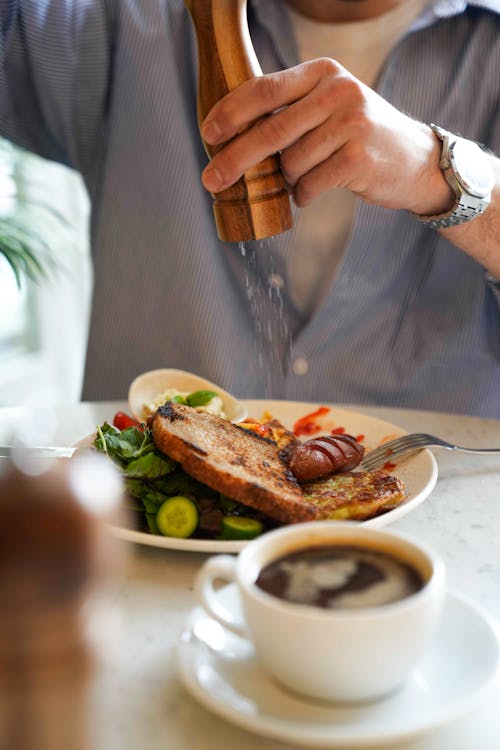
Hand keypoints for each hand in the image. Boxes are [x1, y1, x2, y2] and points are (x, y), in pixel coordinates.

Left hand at [201, 58, 453, 215]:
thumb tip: (231, 135)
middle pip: (270, 129)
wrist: (416, 160)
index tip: (208, 133)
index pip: (265, 87)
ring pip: (289, 163)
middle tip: (211, 179)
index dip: (231, 112)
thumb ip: (291, 110)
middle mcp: (338, 92)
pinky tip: (313, 190)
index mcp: (323, 73)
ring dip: (286, 180)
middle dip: (234, 158)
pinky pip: (308, 185)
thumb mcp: (330, 106)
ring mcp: (351, 124)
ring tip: (304, 177)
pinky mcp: (358, 158)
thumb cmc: (360, 136)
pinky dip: (302, 194)